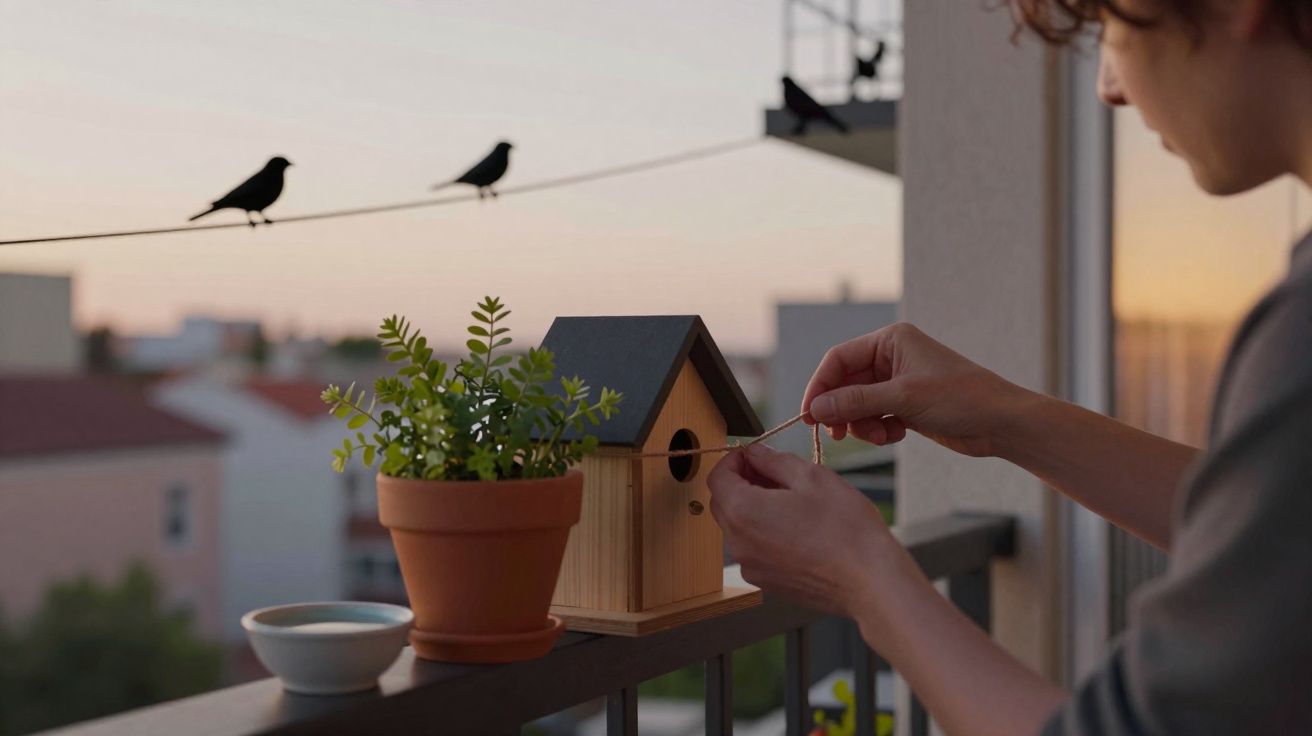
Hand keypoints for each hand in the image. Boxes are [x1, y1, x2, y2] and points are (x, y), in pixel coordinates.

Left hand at [707, 444, 911, 620]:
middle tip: (772, 471)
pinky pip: (755, 548)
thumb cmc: (846, 529)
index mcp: (744, 512)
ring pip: (739, 527)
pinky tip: (796, 524)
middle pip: (724, 503)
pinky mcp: (767, 582)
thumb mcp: (811, 477)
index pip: (717, 478)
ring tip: (791, 497)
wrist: (870, 582)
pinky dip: (765, 531)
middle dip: (742, 482)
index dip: (732, 460)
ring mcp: (751, 567)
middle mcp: (739, 544)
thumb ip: (774, 461)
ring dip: (754, 506)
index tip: (752, 454)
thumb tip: (755, 454)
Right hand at [801, 322, 1028, 457]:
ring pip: (858, 405)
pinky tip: (896, 435)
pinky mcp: (905, 406)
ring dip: (862, 424)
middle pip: (845, 384)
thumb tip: (814, 409)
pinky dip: (878, 430)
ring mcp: (898, 383)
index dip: (820, 386)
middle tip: (835, 434)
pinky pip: (874, 417)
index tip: (809, 415)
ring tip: (881, 435)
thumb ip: (855, 402)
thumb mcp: (903, 398)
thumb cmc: (961, 398)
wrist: (1001, 423)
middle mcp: (891, 358)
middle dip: (842, 410)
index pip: (838, 359)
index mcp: (890, 341)